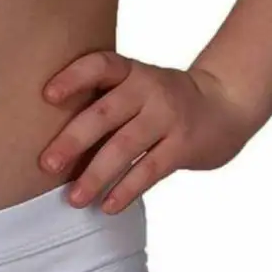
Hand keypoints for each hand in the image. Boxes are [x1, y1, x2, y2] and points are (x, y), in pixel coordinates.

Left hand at [39, 50, 255, 211]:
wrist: (226, 103)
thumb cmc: (161, 99)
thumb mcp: (136, 85)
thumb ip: (102, 99)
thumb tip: (45, 135)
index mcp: (130, 72)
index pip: (100, 66)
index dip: (74, 78)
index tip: (47, 96)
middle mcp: (149, 90)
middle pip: (105, 114)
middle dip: (73, 140)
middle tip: (47, 164)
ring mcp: (168, 117)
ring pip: (125, 147)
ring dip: (96, 175)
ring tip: (74, 199)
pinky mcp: (184, 145)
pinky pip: (150, 170)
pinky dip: (126, 190)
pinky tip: (107, 206)